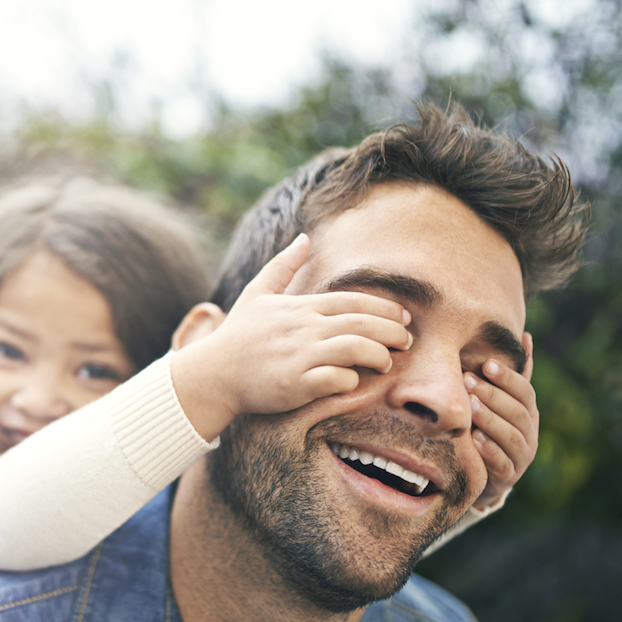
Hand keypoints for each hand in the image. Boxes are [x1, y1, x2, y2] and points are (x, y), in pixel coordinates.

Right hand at [172, 233, 411, 439]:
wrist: (213, 375)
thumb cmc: (238, 336)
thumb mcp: (257, 293)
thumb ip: (283, 266)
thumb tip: (303, 237)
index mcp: (301, 307)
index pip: (354, 302)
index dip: (386, 308)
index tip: (404, 317)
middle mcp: (304, 328)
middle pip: (362, 323)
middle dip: (393, 331)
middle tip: (408, 341)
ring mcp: (300, 356)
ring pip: (355, 348)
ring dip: (379, 355)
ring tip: (386, 363)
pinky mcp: (295, 383)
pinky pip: (335, 379)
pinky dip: (351, 380)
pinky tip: (354, 382)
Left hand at [464, 333, 538, 509]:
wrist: (485, 474)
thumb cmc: (491, 429)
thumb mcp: (501, 402)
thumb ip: (512, 375)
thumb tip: (526, 335)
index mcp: (529, 412)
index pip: (525, 391)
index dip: (508, 377)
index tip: (486, 363)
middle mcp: (530, 433)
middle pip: (516, 412)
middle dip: (492, 395)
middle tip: (467, 380)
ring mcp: (521, 456)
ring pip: (511, 436)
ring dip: (490, 420)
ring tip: (471, 407)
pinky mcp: (509, 477)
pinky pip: (503, 464)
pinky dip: (491, 451)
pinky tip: (476, 440)